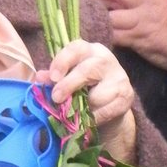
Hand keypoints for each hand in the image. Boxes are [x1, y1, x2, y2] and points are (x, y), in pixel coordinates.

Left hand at [39, 39, 136, 162]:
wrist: (110, 104)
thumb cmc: (84, 87)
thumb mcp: (67, 79)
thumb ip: (54, 77)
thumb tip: (39, 77)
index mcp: (89, 51)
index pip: (77, 48)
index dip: (63, 61)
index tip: (52, 77)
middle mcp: (106, 60)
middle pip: (88, 69)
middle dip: (69, 84)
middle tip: (56, 98)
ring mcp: (119, 77)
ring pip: (97, 94)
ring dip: (83, 106)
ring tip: (77, 110)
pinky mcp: (127, 96)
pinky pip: (106, 110)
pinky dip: (94, 117)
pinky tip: (89, 118)